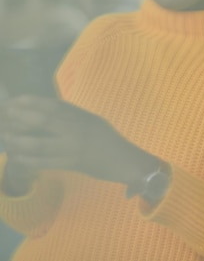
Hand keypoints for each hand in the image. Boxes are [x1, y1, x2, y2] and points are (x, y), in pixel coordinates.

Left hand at [0, 96, 155, 188]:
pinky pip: (46, 162)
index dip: (32, 102)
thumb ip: (72, 117)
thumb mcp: (92, 122)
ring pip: (41, 143)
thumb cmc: (109, 142)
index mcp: (83, 117)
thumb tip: (44, 111)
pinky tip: (17, 157)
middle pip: (44, 121)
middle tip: (4, 118)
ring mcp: (76, 147)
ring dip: (20, 141)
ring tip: (6, 140)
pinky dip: (29, 159)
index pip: (54, 106)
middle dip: (21, 119)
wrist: (128, 161)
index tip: (15, 101)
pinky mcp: (74, 164)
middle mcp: (79, 129)